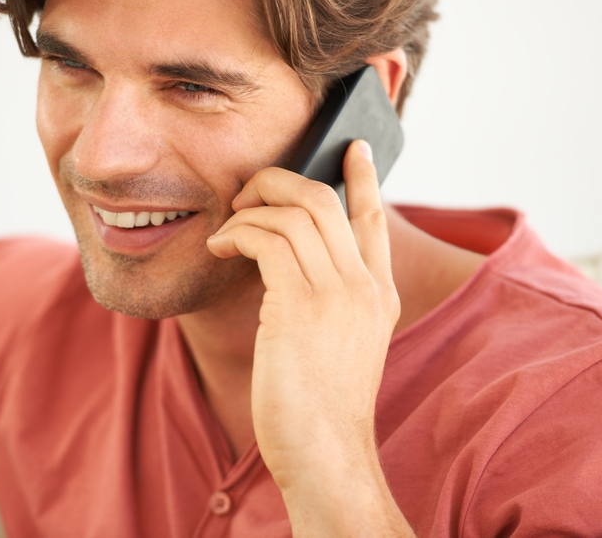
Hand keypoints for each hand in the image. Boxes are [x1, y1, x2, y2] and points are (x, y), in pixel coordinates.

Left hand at [207, 140, 411, 535]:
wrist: (325, 453)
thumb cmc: (319, 405)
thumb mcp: (338, 345)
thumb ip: (326, 300)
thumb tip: (286, 259)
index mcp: (380, 295)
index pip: (375, 220)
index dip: (364, 180)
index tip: (355, 149)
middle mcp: (364, 287)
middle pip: (326, 201)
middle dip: (281, 181)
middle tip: (249, 190)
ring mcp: (338, 293)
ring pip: (296, 212)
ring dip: (252, 206)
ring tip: (227, 224)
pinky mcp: (300, 305)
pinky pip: (267, 240)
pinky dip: (238, 233)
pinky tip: (220, 247)